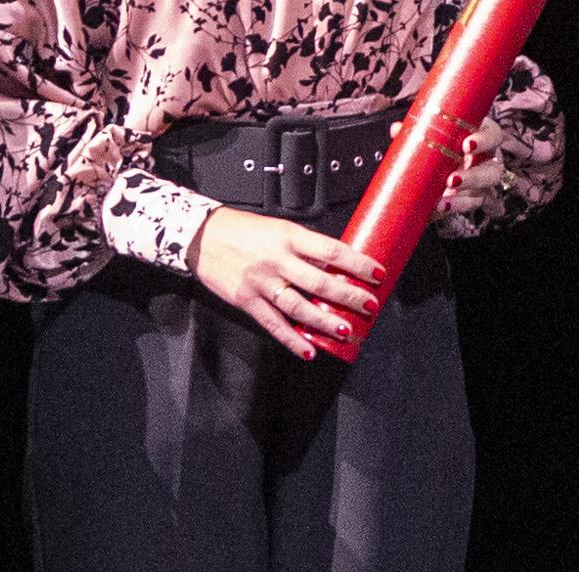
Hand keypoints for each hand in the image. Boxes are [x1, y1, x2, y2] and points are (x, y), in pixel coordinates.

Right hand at [189, 206, 385, 360]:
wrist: (201, 236)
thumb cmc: (245, 229)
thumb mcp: (280, 228)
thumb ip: (305, 246)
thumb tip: (336, 265)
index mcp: (290, 237)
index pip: (332, 250)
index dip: (357, 264)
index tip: (377, 273)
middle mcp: (278, 260)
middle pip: (320, 281)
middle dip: (348, 296)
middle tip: (370, 305)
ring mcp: (261, 282)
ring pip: (299, 307)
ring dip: (325, 322)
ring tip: (346, 331)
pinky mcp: (246, 300)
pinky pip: (273, 324)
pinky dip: (292, 340)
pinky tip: (309, 351)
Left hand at [414, 116, 556, 218]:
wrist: (439, 163)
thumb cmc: (443, 141)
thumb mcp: (434, 134)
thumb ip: (419, 132)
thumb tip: (396, 129)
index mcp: (482, 136)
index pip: (492, 135)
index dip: (483, 140)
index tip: (466, 145)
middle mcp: (488, 160)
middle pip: (493, 170)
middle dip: (474, 176)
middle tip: (452, 179)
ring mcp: (483, 182)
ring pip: (483, 192)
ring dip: (463, 198)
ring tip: (443, 202)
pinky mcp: (474, 198)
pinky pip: (469, 205)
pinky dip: (454, 207)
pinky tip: (439, 208)